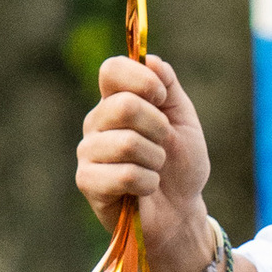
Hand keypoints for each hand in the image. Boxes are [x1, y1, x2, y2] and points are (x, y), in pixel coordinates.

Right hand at [76, 54, 213, 271]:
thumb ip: (169, 86)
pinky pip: (125, 174)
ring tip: (155, 169)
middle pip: (123, 105)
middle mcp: (97, 123)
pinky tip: (146, 189)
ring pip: (127, 143)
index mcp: (116, 101)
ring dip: (155, 159)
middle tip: (164, 143)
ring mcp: (89, 152)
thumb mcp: (183, 119)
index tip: (162, 98)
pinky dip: (148, 182)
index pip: (112, 70)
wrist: (182, 210)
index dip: (141, 79)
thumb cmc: (181, 165)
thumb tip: (151, 60)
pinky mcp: (88, 182)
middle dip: (158, 127)